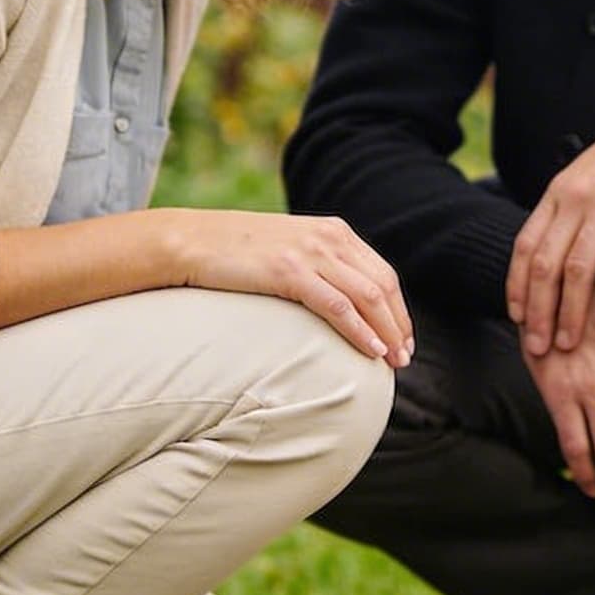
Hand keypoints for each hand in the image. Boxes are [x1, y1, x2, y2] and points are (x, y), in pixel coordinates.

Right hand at [153, 208, 412, 364]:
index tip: (403, 339)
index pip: (382, 273)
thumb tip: (341, 302)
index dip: (398, 310)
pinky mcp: (289, 271)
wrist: (190, 240)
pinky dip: (360, 331)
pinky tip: (371, 351)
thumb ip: (318, 266)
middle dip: (399, 325)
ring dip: (386, 332)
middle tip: (404, 359)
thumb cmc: (235, 253)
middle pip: (382, 286)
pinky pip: (338, 307)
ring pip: (367, 297)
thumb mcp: (288, 249)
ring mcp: (310, 253)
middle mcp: (329, 238)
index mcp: (334, 232)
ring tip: (393, 362)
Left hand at [507, 81, 594, 354]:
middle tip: (537, 345)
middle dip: (538, 310)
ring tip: (567, 343)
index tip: (516, 318)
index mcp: (558, 192)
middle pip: (545, 264)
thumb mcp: (587, 176)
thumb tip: (553, 251)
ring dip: (569, 312)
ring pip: (576, 270)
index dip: (517, 285)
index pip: (525, 245)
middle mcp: (575, 200)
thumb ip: (568, 210)